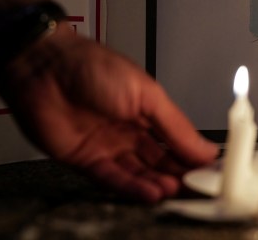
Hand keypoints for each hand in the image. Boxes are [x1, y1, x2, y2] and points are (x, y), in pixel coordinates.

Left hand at [0, 23, 218, 202]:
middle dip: (179, 175)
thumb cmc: (92, 66)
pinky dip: (132, 187)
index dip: (194, 156)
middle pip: (160, 161)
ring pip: (139, 173)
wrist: (45, 68)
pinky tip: (149, 193)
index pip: (178, 141)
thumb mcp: (148, 94)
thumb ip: (176, 126)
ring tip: (175, 191)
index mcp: (148, 111)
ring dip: (157, 184)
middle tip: (198, 187)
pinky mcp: (85, 160)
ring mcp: (108, 146)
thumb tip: (204, 146)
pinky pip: (112, 179)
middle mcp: (129, 130)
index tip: (212, 170)